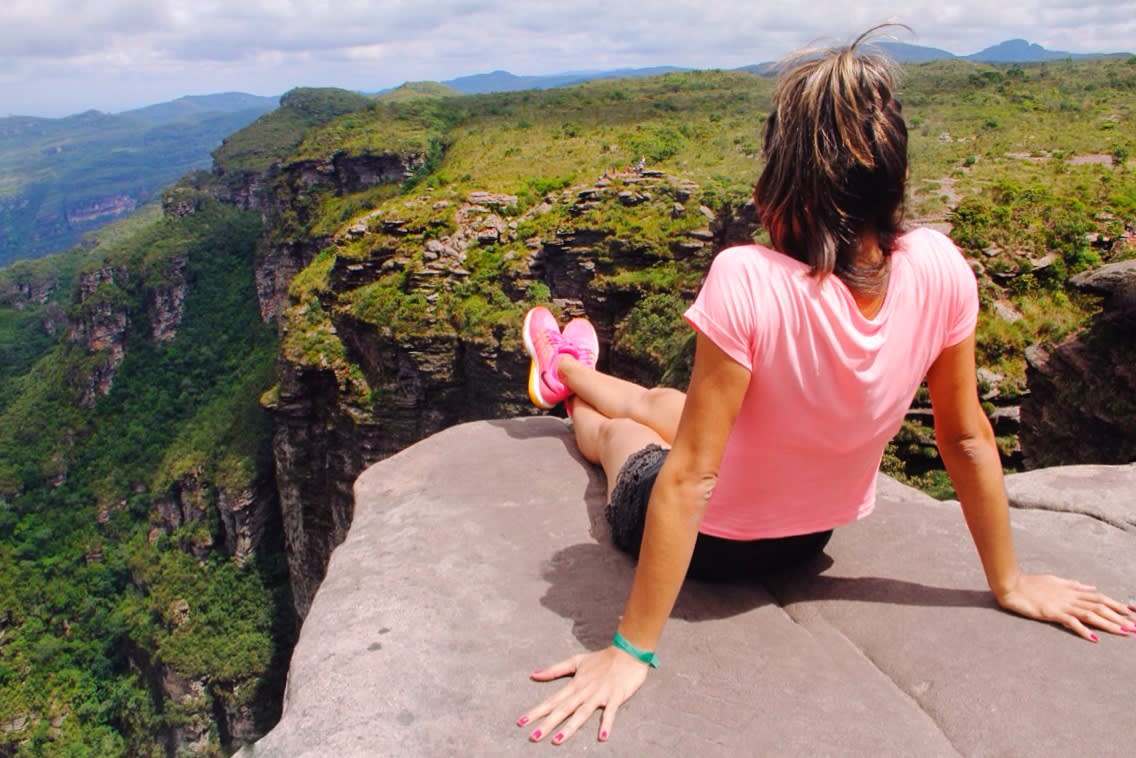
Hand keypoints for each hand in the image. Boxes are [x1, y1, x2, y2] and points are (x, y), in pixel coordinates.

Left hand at [516, 646, 648, 744]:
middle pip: (563, 709)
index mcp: (575, 684)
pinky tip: (602, 736)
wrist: (628, 651)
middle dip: (548, 724)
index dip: (536, 711)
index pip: (552, 700)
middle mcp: (584, 691)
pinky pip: (610, 712)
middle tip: (533, 737)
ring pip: (582, 713)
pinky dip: (606, 723)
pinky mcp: (615, 697)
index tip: (521, 722)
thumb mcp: (576, 661)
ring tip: (557, 740)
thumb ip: (555, 670)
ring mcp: (600, 695)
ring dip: (569, 727)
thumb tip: (533, 674)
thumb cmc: (602, 659)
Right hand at [996, 573, 1135, 641]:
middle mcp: (1070, 597)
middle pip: (1100, 607)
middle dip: (1119, 617)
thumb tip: (1090, 587)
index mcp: (1072, 591)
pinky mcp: (1052, 613)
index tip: (1131, 612)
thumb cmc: (1030, 583)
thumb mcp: (1055, 581)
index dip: (1116, 605)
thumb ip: (1073, 585)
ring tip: (1124, 632)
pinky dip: (1083, 630)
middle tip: (1135, 627)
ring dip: (1109, 624)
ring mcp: (1062, 605)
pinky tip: (1094, 638)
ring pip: (1090, 615)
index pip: (1099, 598)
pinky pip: (1071, 622)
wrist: (1011, 585)